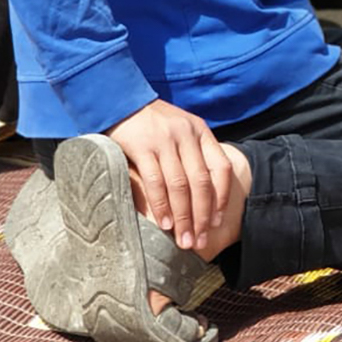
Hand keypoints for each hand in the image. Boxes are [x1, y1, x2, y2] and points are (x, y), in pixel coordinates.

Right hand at [105, 99, 231, 250]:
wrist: (120, 100)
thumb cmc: (152, 122)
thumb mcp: (180, 130)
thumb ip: (193, 153)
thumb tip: (204, 193)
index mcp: (201, 131)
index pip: (221, 168)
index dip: (221, 197)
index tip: (218, 222)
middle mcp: (187, 135)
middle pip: (201, 182)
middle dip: (202, 215)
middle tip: (200, 241)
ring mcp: (165, 140)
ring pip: (180, 185)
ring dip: (183, 217)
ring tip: (183, 240)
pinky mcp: (142, 146)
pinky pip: (156, 181)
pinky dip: (161, 205)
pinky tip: (163, 223)